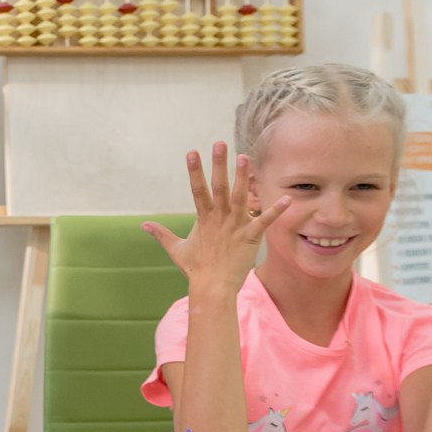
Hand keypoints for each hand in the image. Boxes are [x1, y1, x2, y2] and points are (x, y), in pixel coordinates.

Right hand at [142, 143, 290, 295]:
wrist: (212, 288)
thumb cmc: (196, 270)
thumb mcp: (176, 249)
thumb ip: (162, 234)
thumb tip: (143, 225)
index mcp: (203, 219)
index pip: (197, 190)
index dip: (194, 171)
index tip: (192, 152)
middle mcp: (219, 218)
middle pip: (219, 187)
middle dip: (219, 165)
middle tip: (220, 144)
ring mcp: (235, 226)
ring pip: (240, 197)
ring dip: (243, 177)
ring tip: (245, 157)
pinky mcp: (250, 237)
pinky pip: (264, 221)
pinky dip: (276, 211)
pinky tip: (287, 198)